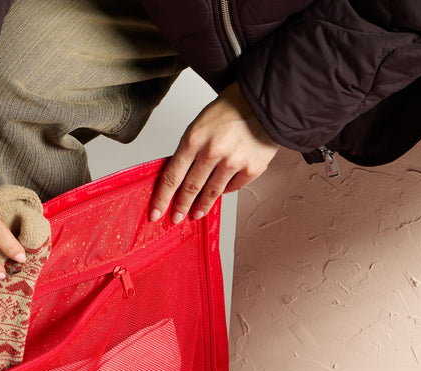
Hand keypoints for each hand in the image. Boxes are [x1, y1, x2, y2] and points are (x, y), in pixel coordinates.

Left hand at [150, 82, 278, 223]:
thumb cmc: (231, 110)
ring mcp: (233, 162)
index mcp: (194, 138)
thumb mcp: (201, 124)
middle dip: (181, 207)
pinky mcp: (251, 168)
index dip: (163, 198)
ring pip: (211, 192)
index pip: (172, 176)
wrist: (264, 101)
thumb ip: (190, 150)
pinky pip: (233, 187)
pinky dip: (226, 189)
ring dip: (202, 205)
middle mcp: (212, 152)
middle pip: (190, 188)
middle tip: (176, 219)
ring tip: (196, 213)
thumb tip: (180, 177)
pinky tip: (222, 189)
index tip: (156, 213)